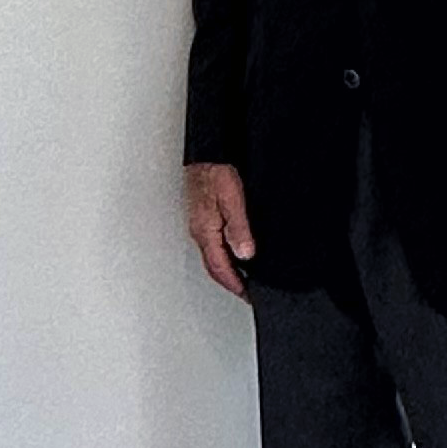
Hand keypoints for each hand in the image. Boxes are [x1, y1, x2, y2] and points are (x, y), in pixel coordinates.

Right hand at [182, 162, 255, 299]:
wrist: (205, 152)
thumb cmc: (215, 171)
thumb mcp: (232, 200)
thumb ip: (238, 229)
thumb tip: (245, 254)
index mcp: (205, 231)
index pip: (220, 268)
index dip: (234, 284)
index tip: (247, 294)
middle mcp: (200, 230)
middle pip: (214, 265)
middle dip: (230, 281)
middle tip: (245, 290)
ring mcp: (199, 223)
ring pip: (212, 254)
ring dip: (226, 268)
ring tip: (242, 275)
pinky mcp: (203, 215)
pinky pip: (212, 242)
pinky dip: (224, 253)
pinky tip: (234, 250)